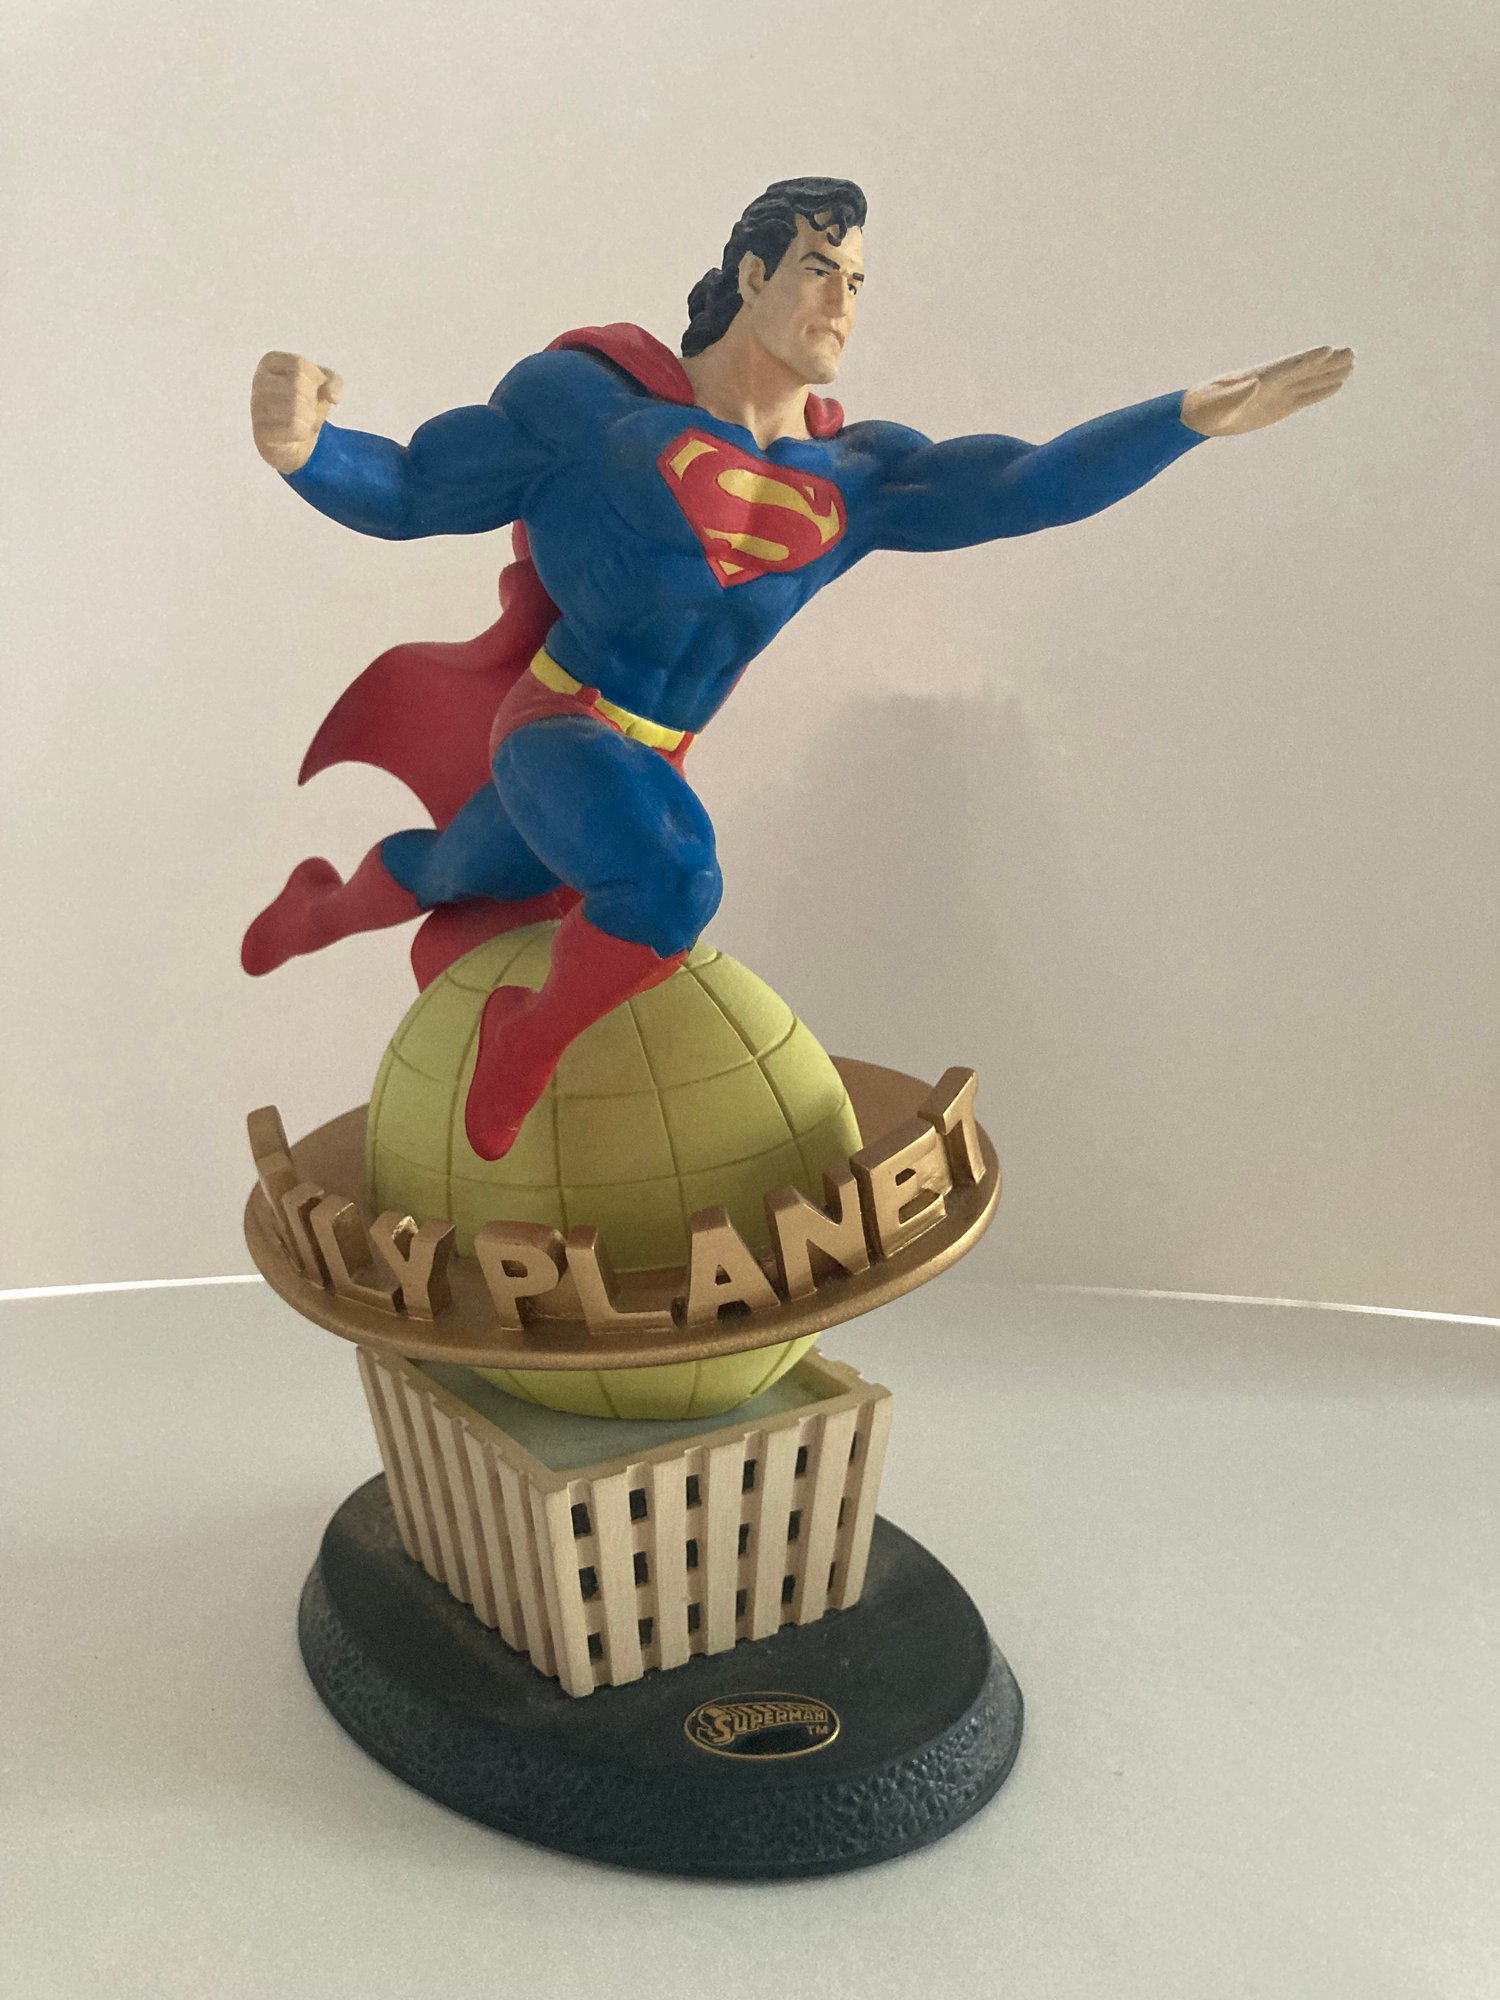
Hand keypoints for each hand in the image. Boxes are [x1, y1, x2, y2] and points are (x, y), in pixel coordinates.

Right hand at [251, 351, 343, 472]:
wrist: (294, 441)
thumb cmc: (306, 405)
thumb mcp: (324, 386)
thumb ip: (333, 382)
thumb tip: (333, 397)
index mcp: (271, 363)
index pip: (299, 365)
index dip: (316, 380)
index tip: (315, 390)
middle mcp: (259, 381)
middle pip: (297, 386)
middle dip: (312, 402)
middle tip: (309, 411)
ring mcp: (257, 406)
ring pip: (294, 409)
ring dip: (309, 419)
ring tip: (304, 422)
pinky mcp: (260, 432)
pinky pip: (292, 429)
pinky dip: (303, 433)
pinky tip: (298, 434)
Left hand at [1181, 346, 1353, 436]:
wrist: (1198, 416)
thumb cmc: (1204, 408)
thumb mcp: (1218, 404)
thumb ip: (1236, 395)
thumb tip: (1255, 384)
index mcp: (1259, 377)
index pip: (1289, 366)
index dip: (1308, 359)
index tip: (1329, 350)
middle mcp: (1273, 381)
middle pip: (1305, 369)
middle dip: (1328, 362)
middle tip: (1351, 352)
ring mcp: (1277, 392)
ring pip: (1309, 381)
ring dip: (1330, 373)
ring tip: (1352, 364)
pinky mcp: (1278, 406)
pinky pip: (1305, 397)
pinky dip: (1321, 390)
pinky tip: (1336, 384)